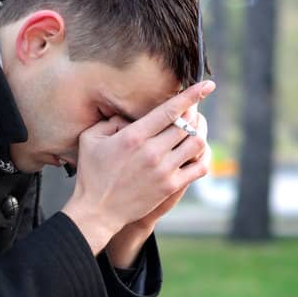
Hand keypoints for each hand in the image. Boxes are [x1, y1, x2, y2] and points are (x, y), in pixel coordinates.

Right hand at [62, 80, 213, 255]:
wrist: (97, 211)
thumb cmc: (92, 174)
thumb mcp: (90, 139)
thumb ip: (109, 121)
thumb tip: (128, 116)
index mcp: (133, 136)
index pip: (170, 110)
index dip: (191, 95)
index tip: (207, 85)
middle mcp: (151, 151)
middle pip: (187, 124)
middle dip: (194, 114)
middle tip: (192, 112)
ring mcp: (163, 170)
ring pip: (197, 143)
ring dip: (200, 134)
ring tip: (195, 131)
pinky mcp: (170, 187)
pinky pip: (199, 168)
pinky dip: (203, 157)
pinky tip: (197, 153)